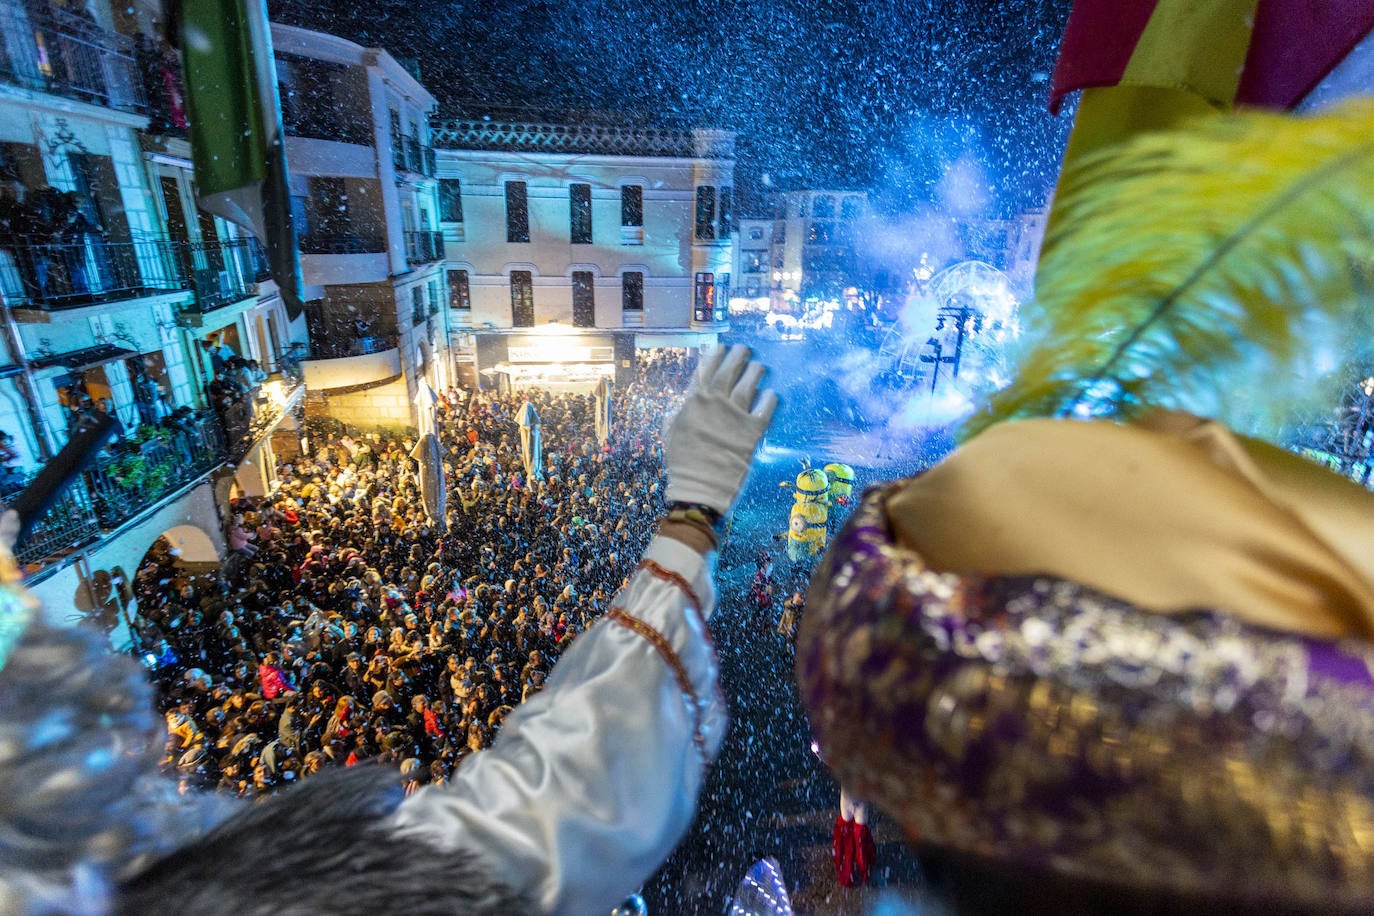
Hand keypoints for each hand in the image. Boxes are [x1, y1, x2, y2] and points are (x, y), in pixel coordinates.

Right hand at [664, 345, 777, 515]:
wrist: (700, 485)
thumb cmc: (682, 460)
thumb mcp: (672, 429)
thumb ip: (682, 408)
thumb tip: (690, 396)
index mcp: (694, 400)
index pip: (706, 368)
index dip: (715, 355)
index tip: (722, 347)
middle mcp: (716, 401)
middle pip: (730, 369)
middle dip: (738, 356)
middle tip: (744, 350)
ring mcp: (736, 413)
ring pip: (750, 383)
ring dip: (755, 371)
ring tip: (759, 366)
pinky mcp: (753, 429)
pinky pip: (766, 407)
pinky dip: (769, 398)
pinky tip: (771, 393)